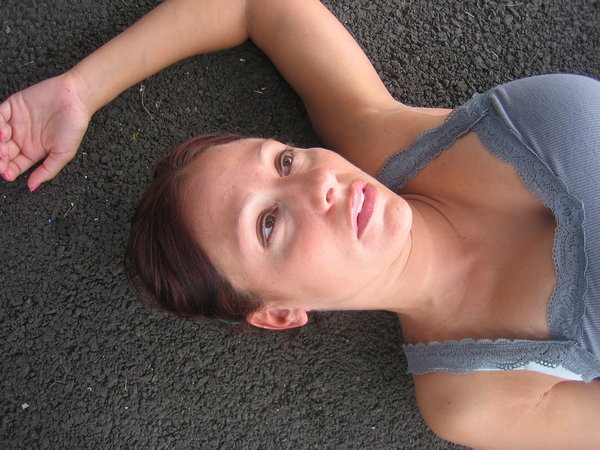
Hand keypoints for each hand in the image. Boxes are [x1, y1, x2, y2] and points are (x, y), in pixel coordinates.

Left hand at [0, 72, 91, 190]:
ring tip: (3, 148)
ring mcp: (16, 122)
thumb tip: (32, 187)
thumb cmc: (73, 127)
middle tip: (2, 160)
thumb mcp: (63, 154)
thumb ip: (47, 170)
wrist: (75, 99)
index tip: (7, 174)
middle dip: (0, 158)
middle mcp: (22, 138)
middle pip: (2, 152)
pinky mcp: (12, 106)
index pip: (14, 164)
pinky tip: (4, 132)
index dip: (8, 170)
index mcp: (33, 151)